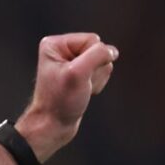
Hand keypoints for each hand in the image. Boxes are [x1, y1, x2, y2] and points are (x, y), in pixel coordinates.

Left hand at [16, 33, 118, 161]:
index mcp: (55, 44)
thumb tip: (111, 51)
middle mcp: (62, 50)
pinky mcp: (80, 74)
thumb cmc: (60, 101)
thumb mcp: (78, 74)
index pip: (92, 40)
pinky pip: (101, 72)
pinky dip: (97, 84)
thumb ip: (97, 55)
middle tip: (78, 85)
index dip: (92, 59)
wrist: (53, 125)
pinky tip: (83, 93)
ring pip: (102, 63)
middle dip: (95, 70)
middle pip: (99, 50)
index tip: (76, 75)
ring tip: (79, 90)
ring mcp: (72, 62)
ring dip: (96, 79)